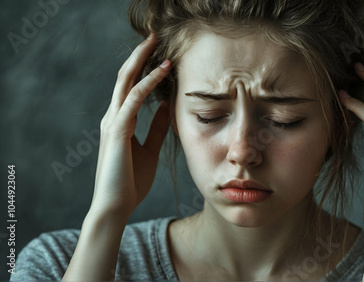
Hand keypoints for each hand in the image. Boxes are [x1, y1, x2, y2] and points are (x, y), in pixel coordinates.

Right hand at [90, 34, 171, 217]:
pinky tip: (162, 71)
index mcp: (120, 121)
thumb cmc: (131, 182)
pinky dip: (147, 83)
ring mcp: (112, 122)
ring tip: (156, 44)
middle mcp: (113, 117)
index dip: (144, 68)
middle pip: (124, 77)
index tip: (161, 54)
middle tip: (154, 36)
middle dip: (139, 55)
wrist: (116, 206)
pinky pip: (133, 100)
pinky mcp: (116, 131)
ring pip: (125, 82)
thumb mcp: (149, 149)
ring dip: (142, 61)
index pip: (131, 87)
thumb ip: (156, 128)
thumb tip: (167, 107)